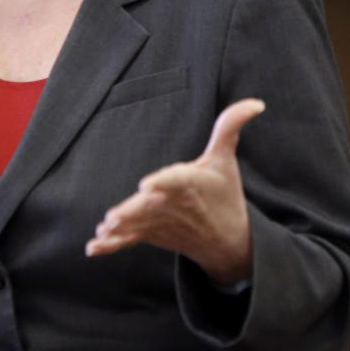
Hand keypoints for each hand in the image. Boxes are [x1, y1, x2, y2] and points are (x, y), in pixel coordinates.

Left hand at [85, 98, 263, 283]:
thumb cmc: (224, 194)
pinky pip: (131, 240)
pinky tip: (93, 247)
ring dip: (121, 229)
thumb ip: (230, 127)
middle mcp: (175, 205)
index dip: (162, 182)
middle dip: (133, 212)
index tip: (146, 185)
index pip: (176, 181)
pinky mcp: (152, 235)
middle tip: (114, 217)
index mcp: (191, 184)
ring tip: (105, 229)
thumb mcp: (226, 159)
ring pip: (139, 226)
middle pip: (152, 208)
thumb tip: (256, 103)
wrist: (231, 242)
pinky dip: (112, 246)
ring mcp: (162, 223)